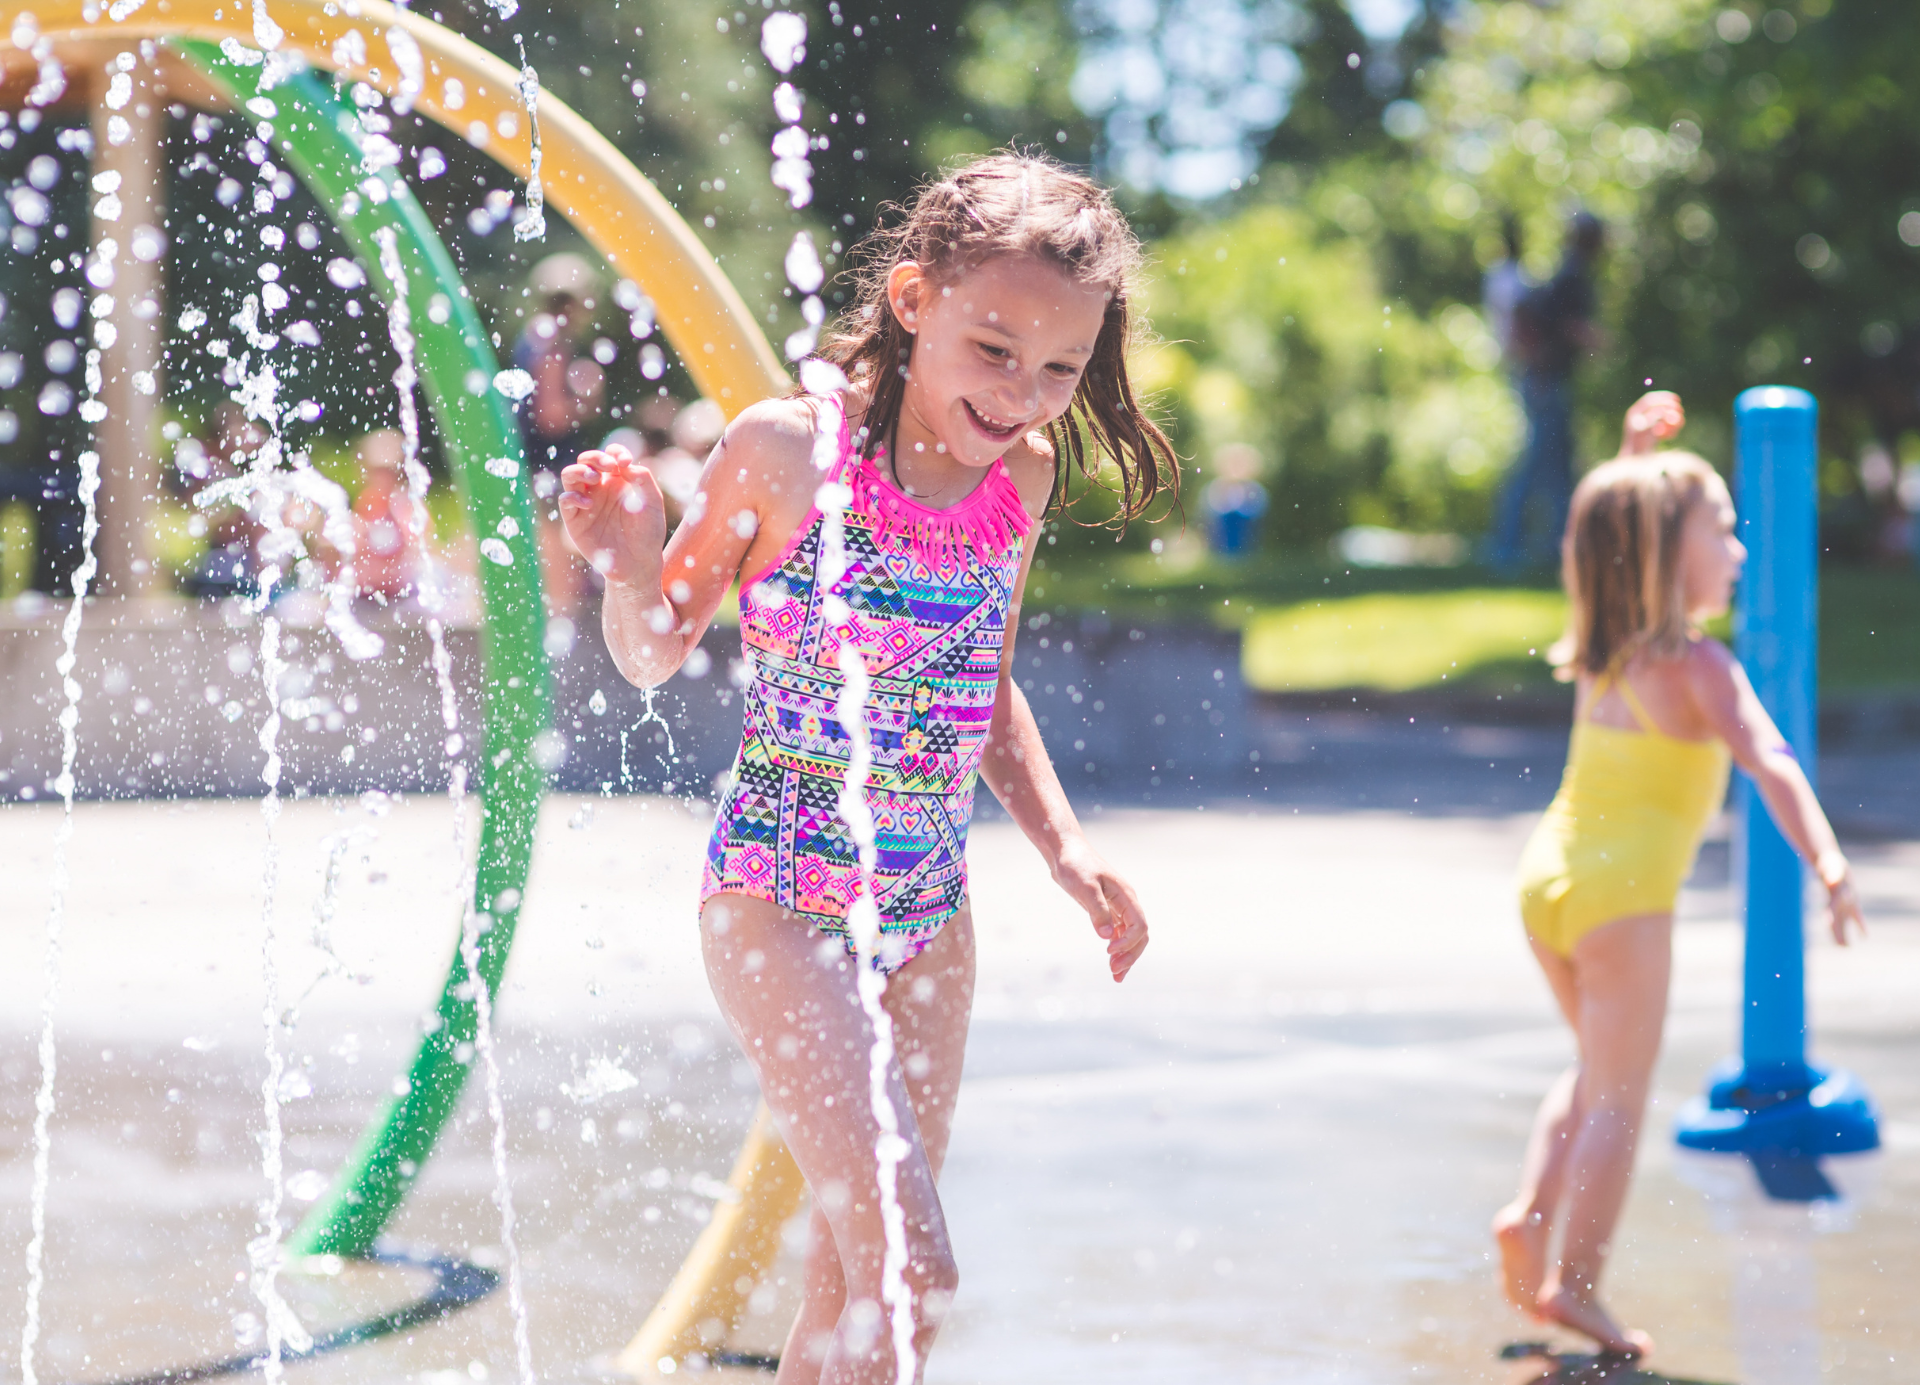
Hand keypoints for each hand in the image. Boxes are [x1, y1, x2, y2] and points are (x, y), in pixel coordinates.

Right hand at [559, 444, 665, 587]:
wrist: (638, 564)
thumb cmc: (648, 533)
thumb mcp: (652, 503)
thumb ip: (642, 479)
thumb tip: (623, 464)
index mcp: (619, 481)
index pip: (611, 455)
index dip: (615, 452)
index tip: (625, 462)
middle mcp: (600, 489)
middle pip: (587, 460)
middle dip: (596, 457)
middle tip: (610, 467)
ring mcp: (586, 503)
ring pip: (570, 475)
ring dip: (580, 471)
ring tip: (595, 479)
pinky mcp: (575, 520)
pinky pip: (565, 500)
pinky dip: (573, 496)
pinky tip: (589, 504)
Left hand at [1050, 836, 1148, 981]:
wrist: (1064, 852)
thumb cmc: (1074, 865)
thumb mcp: (1084, 887)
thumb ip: (1097, 910)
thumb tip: (1107, 936)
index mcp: (1126, 896)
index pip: (1139, 925)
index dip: (1128, 942)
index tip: (1108, 951)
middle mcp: (1126, 903)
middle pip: (1140, 935)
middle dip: (1130, 955)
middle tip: (1113, 972)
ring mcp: (1119, 907)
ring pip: (1131, 937)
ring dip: (1126, 957)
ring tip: (1115, 976)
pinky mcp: (1108, 911)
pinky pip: (1120, 934)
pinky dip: (1118, 950)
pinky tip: (1112, 963)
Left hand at [1621, 390, 1684, 455]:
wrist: (1637, 462)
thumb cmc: (1638, 445)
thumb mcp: (1645, 429)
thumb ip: (1654, 418)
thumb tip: (1665, 410)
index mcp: (1634, 414)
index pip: (1650, 399)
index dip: (1663, 397)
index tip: (1676, 400)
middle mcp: (1641, 418)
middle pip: (1660, 406)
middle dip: (1672, 409)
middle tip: (1681, 411)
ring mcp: (1649, 426)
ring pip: (1667, 417)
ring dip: (1673, 422)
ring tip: (1671, 430)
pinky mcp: (1655, 434)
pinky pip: (1668, 428)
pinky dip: (1671, 431)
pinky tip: (1667, 437)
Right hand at [1822, 864, 1865, 945]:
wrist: (1828, 863)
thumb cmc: (1829, 864)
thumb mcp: (1831, 867)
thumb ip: (1832, 875)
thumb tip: (1831, 881)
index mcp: (1832, 898)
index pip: (1831, 912)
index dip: (1832, 921)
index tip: (1832, 931)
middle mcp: (1836, 904)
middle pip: (1836, 922)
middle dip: (1838, 934)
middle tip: (1841, 947)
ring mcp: (1843, 905)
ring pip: (1844, 923)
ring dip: (1844, 934)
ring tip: (1845, 947)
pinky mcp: (1851, 903)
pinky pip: (1856, 917)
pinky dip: (1860, 926)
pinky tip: (1864, 936)